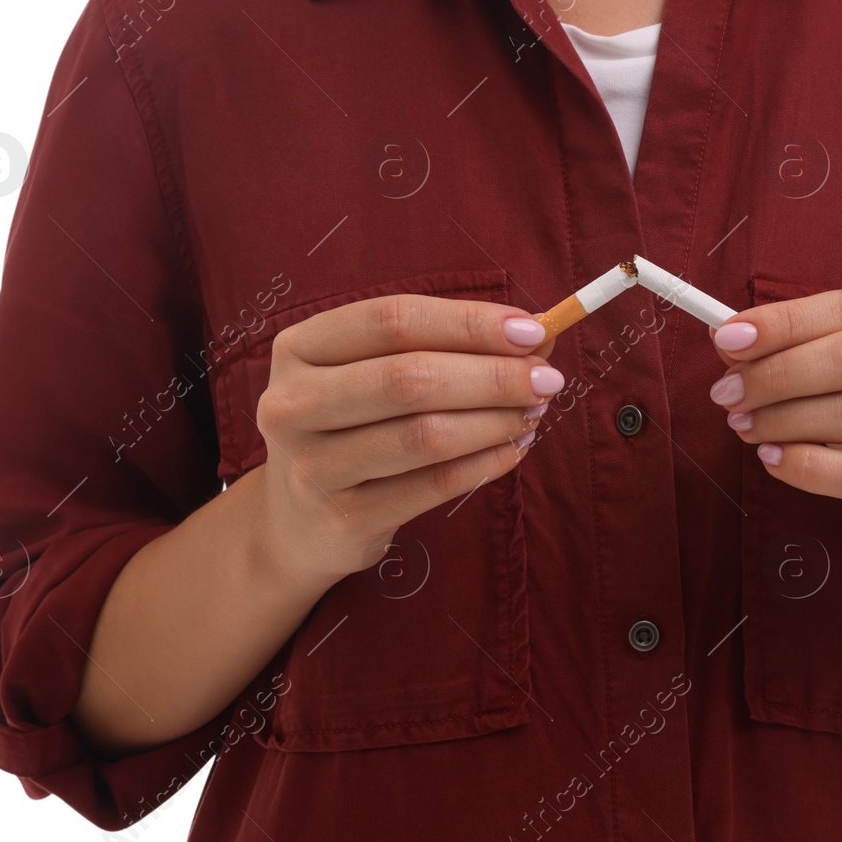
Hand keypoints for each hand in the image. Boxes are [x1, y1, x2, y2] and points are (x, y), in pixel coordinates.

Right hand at [251, 295, 562, 589]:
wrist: (296, 521)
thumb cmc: (351, 426)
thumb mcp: (371, 373)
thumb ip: (440, 347)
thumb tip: (536, 334)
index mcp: (300, 347)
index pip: (392, 320)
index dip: (468, 323)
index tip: (532, 331)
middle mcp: (293, 403)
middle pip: (409, 378)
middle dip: (493, 376)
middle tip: (547, 378)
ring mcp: (313, 465)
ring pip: (425, 435)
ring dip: (495, 420)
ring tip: (534, 412)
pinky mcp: (344, 517)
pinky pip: (433, 484)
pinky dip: (485, 463)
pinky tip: (514, 449)